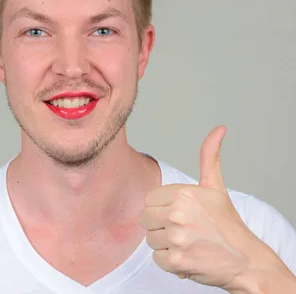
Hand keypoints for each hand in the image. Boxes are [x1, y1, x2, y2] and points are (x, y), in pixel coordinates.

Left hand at [140, 126, 279, 290]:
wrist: (246, 260)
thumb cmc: (227, 224)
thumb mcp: (216, 187)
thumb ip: (209, 157)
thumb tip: (219, 129)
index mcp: (183, 194)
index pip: (149, 200)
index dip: (163, 208)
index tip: (183, 214)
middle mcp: (178, 213)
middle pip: (145, 219)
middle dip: (161, 225)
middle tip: (185, 230)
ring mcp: (177, 238)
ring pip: (150, 239)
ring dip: (166, 244)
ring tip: (188, 243)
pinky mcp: (176, 260)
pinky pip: (157, 258)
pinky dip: (170, 262)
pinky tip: (188, 257)